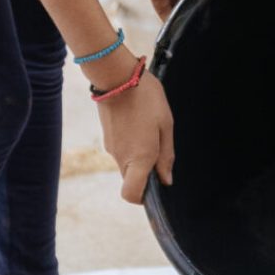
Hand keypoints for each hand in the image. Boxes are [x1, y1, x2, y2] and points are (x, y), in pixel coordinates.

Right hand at [91, 53, 175, 202]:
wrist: (116, 76)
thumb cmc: (145, 98)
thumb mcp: (166, 125)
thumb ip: (166, 155)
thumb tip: (166, 180)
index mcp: (139, 158)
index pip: (132, 194)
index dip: (143, 198)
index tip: (157, 185)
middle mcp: (122, 158)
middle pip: (131, 181)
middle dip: (145, 174)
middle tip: (159, 150)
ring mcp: (112, 148)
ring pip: (127, 166)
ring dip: (139, 158)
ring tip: (150, 131)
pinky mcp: (107, 138)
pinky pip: (121, 151)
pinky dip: (131, 146)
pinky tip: (139, 125)